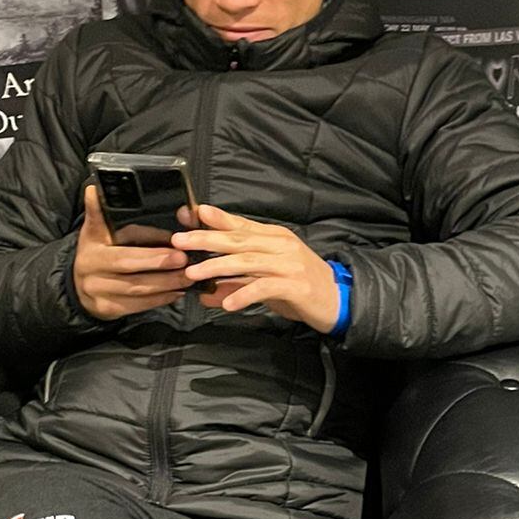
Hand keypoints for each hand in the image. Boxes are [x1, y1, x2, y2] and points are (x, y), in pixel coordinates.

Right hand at [72, 183, 191, 319]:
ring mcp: (99, 292)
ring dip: (165, 284)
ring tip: (187, 276)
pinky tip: (175, 292)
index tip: (171, 238)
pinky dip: (159, 299)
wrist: (78, 287)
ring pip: (136, 289)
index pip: (121, 242)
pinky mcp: (108, 309)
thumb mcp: (94, 231)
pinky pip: (137, 305)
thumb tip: (93, 188)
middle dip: (159, 263)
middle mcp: (92, 270)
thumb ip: (98, 212)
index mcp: (92, 247)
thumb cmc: (96, 252)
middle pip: (129, 267)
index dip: (147, 241)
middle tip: (184, 259)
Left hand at [170, 205, 340, 332]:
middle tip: (179, 241)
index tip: (188, 214)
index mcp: (274, 237)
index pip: (239, 225)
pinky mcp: (296, 286)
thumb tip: (203, 292)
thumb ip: (236, 283)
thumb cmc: (300, 288)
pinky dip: (244, 295)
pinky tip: (228, 304)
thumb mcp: (266, 281)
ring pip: (247, 261)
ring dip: (217, 266)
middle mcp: (281, 245)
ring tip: (193, 273)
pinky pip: (265, 288)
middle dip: (206, 239)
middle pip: (238, 239)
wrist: (339, 301)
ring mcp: (289, 264)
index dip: (213, 219)